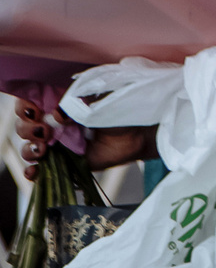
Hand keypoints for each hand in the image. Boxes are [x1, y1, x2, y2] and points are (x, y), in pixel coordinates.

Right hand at [12, 100, 149, 170]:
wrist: (139, 132)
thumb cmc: (121, 108)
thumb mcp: (100, 96)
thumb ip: (78, 100)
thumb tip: (58, 115)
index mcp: (59, 100)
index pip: (29, 101)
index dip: (25, 106)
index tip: (35, 111)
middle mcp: (53, 122)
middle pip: (24, 125)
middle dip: (28, 128)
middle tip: (44, 131)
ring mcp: (57, 143)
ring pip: (29, 146)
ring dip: (29, 148)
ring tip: (44, 148)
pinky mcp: (64, 162)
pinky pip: (41, 169)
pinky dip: (32, 171)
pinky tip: (34, 171)